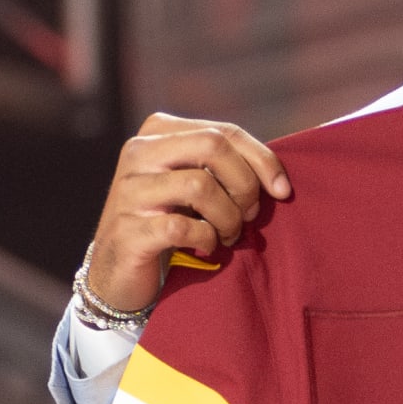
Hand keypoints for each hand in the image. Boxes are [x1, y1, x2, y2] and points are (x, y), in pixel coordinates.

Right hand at [85, 114, 290, 312]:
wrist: (118, 271)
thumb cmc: (169, 223)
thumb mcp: (193, 186)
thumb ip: (224, 169)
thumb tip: (278, 179)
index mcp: (158, 133)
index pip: (224, 132)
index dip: (262, 160)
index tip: (283, 191)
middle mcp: (139, 152)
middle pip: (213, 146)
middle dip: (244, 185)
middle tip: (249, 216)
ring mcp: (129, 189)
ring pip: (199, 185)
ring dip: (228, 218)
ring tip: (228, 236)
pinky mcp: (128, 228)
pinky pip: (182, 227)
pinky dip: (206, 240)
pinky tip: (207, 248)